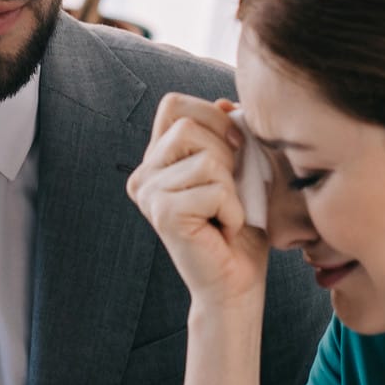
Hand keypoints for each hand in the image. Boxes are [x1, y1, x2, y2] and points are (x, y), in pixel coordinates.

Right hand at [127, 94, 269, 309]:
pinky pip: (214, 189)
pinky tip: (224, 229)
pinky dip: (233, 210)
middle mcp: (143, 174)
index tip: (235, 148)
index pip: (174, 104)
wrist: (236, 282)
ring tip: (225, 212)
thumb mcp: (239, 167)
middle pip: (189, 126)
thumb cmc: (240, 226)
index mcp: (156, 159)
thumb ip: (229, 133)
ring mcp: (149, 193)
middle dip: (226, 156)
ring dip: (232, 187)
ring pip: (206, 158)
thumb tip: (226, 102)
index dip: (211, 117)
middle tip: (228, 193)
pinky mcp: (163, 213)